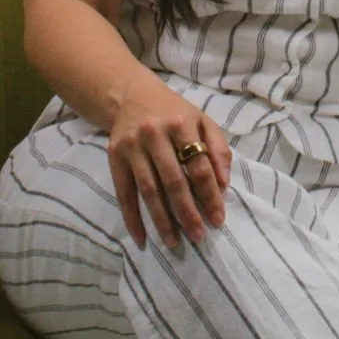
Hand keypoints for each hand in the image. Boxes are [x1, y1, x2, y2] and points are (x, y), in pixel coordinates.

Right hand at [107, 83, 232, 250]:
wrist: (131, 95)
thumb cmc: (174, 112)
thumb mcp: (202, 120)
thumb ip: (218, 149)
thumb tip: (224, 184)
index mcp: (181, 124)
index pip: (200, 166)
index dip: (210, 195)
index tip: (218, 219)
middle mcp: (155, 135)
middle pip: (174, 181)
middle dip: (188, 213)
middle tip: (199, 236)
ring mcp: (132, 147)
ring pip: (149, 191)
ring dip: (162, 220)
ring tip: (174, 243)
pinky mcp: (115, 157)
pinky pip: (124, 193)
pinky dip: (132, 218)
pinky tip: (141, 238)